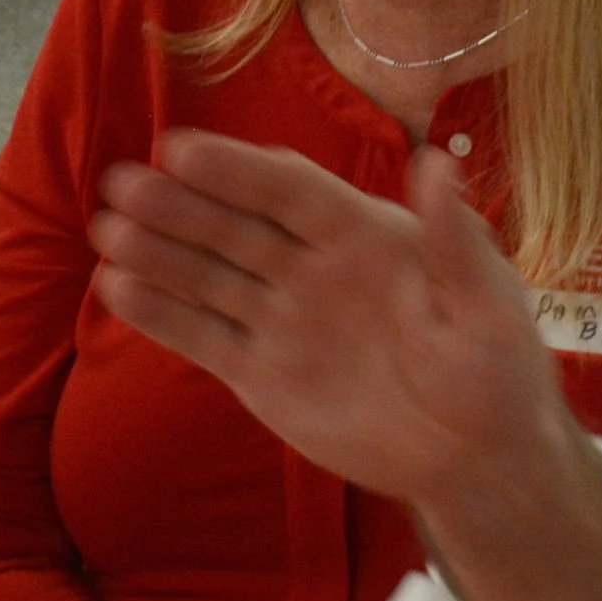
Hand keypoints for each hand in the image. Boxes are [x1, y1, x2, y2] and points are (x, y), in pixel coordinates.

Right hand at [91, 132, 601, 600]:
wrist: (475, 452)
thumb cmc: (496, 365)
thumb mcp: (487, 301)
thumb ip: (454, 238)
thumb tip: (436, 164)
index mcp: (366, 234)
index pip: (290, 191)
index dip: (238, 169)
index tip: (180, 148)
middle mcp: (315, 267)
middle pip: (238, 226)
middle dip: (181, 204)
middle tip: (122, 181)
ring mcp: (284, 318)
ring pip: (210, 276)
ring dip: (159, 251)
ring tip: (106, 227)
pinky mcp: (262, 373)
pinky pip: (204, 336)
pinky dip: (161, 314)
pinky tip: (116, 287)